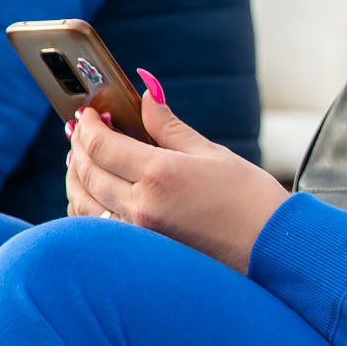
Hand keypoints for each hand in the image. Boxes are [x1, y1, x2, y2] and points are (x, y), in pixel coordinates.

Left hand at [66, 71, 287, 271]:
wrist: (271, 248)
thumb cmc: (251, 199)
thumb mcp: (212, 154)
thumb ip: (170, 127)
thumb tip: (147, 95)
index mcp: (159, 174)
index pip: (102, 145)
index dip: (88, 125)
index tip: (88, 112)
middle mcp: (141, 205)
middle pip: (87, 172)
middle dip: (78, 147)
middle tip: (80, 130)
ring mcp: (139, 232)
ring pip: (83, 203)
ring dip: (75, 177)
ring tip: (79, 159)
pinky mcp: (143, 250)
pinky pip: (97, 226)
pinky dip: (85, 206)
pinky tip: (93, 194)